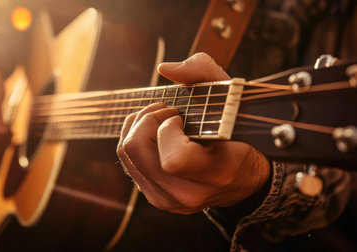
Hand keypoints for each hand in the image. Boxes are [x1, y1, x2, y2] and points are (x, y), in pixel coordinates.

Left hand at [116, 53, 269, 213]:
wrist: (242, 179)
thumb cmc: (237, 133)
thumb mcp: (231, 98)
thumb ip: (203, 73)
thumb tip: (165, 68)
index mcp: (214, 174)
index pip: (172, 159)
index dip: (167, 129)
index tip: (181, 117)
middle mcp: (187, 193)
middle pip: (137, 149)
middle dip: (146, 119)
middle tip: (168, 111)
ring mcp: (168, 200)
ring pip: (126, 153)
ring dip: (138, 125)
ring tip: (160, 118)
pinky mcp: (155, 197)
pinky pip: (126, 161)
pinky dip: (134, 138)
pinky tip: (153, 131)